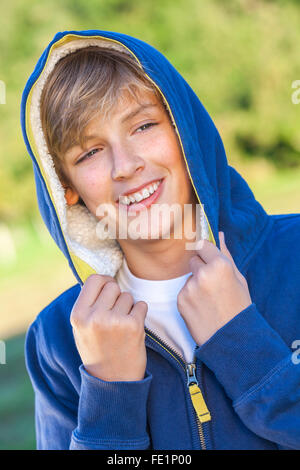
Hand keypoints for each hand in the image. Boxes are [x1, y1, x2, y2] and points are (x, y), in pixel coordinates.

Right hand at [70, 274, 147, 381]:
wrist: (113, 382)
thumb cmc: (98, 351)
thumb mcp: (82, 328)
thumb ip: (88, 304)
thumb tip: (102, 278)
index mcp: (78, 315)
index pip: (94, 279)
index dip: (104, 282)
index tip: (108, 291)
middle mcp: (94, 316)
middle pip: (113, 286)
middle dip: (117, 296)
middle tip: (115, 315)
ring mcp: (114, 321)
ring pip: (128, 295)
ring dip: (128, 307)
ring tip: (121, 326)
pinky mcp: (134, 326)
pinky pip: (141, 305)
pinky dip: (139, 314)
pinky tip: (132, 329)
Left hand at [177, 231, 251, 345]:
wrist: (232, 338)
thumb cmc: (239, 306)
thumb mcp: (239, 278)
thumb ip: (226, 254)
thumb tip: (219, 234)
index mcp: (220, 265)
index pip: (202, 244)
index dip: (206, 253)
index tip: (209, 260)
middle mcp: (203, 274)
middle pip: (193, 259)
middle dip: (200, 268)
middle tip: (212, 285)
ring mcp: (189, 287)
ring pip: (188, 277)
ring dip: (195, 284)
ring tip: (208, 300)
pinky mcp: (180, 300)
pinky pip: (183, 291)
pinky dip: (189, 297)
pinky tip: (201, 308)